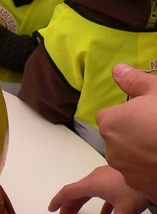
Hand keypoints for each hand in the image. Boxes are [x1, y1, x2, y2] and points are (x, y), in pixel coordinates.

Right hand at [48, 165, 149, 213]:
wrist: (149, 171)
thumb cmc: (135, 186)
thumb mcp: (124, 210)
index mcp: (93, 183)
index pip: (68, 192)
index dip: (58, 201)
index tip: (51, 208)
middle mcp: (95, 178)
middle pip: (77, 192)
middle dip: (68, 204)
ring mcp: (104, 177)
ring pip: (87, 191)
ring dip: (81, 202)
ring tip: (78, 213)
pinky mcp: (113, 179)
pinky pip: (99, 192)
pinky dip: (96, 202)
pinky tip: (103, 212)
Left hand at [98, 64, 156, 202]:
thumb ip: (134, 81)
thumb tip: (117, 70)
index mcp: (111, 123)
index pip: (109, 117)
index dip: (127, 115)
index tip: (145, 115)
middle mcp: (113, 150)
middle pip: (118, 139)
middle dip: (133, 135)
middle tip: (156, 130)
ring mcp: (128, 173)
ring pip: (130, 159)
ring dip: (142, 154)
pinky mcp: (144, 190)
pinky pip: (144, 178)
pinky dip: (152, 172)